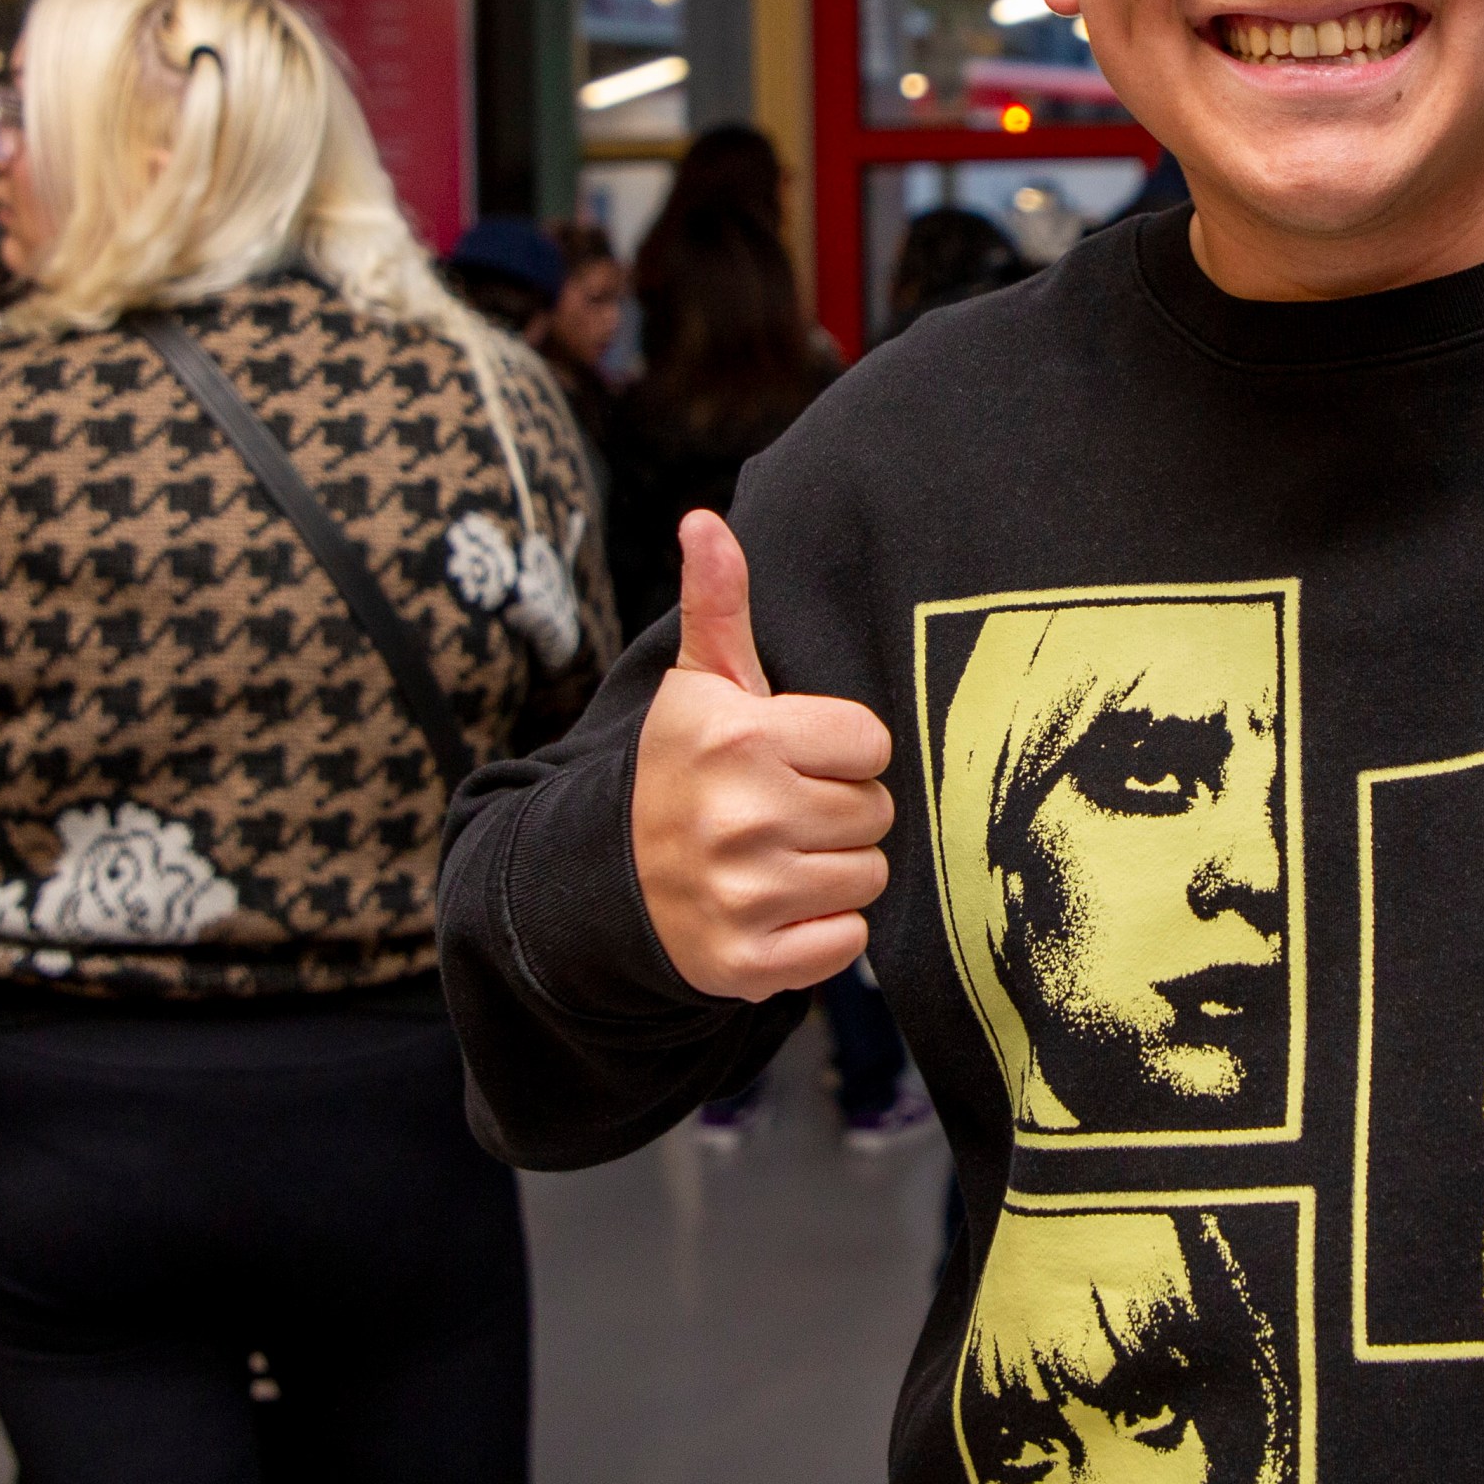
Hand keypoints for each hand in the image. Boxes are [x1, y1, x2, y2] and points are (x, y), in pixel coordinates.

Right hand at [630, 512, 895, 1001]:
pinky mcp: (746, 964)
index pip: (871, 742)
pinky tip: (775, 909)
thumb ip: (718, 600)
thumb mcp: (699, 683)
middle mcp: (741, 816)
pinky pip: (846, 944)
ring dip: (835, 871)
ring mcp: (742, 895)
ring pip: (868, 876)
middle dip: (839, 810)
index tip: (793, 756)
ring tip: (778, 857)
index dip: (840, 750)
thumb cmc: (680, 770)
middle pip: (876, 812)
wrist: (607, 882)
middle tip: (783, 811)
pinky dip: (821, 934)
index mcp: (739, 738)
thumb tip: (705, 519)